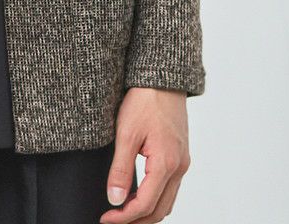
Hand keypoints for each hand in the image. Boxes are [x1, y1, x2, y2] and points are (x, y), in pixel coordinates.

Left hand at [99, 88, 190, 222]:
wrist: (162, 78)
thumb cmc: (145, 100)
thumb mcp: (126, 133)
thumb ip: (121, 169)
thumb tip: (115, 199)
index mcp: (167, 163)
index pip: (146, 204)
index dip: (124, 217)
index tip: (106, 219)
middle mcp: (179, 167)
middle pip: (160, 209)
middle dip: (136, 220)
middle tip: (112, 220)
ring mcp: (182, 161)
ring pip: (167, 201)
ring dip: (146, 211)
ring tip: (122, 212)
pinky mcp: (180, 155)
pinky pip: (170, 187)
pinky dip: (155, 198)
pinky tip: (138, 194)